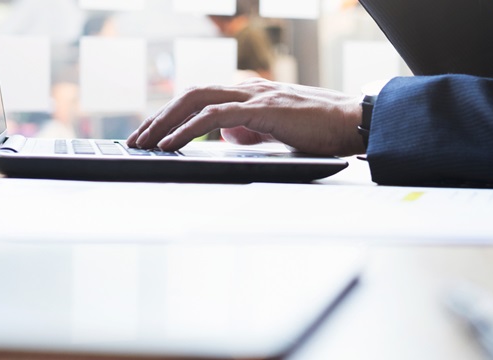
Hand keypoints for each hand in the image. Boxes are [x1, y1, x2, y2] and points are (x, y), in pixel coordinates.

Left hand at [127, 78, 365, 155]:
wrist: (355, 123)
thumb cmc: (324, 130)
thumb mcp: (279, 132)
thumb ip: (252, 131)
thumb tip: (228, 137)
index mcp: (251, 95)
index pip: (201, 98)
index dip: (172, 114)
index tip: (151, 133)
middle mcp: (249, 90)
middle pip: (191, 94)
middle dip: (159, 116)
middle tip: (137, 138)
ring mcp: (256, 96)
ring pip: (197, 100)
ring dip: (166, 122)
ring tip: (146, 142)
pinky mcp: (264, 109)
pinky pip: (215, 115)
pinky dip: (189, 129)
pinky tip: (173, 143)